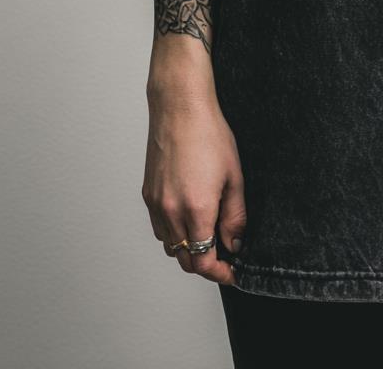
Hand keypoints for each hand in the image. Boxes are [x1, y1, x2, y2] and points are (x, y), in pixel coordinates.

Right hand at [142, 84, 246, 285]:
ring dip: (189, 249)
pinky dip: (174, 234)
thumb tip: (235, 243)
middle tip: (225, 257)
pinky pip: (159, 228)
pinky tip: (189, 219)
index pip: (203, 261)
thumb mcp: (234, 176)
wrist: (180, 108)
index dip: (219, 273)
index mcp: (196, 209)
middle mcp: (171, 212)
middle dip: (206, 264)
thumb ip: (235, 216)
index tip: (232, 272)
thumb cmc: (209, 135)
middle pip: (185, 260)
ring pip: (170, 246)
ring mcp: (156, 204)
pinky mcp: (147, 195)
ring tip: (209, 235)